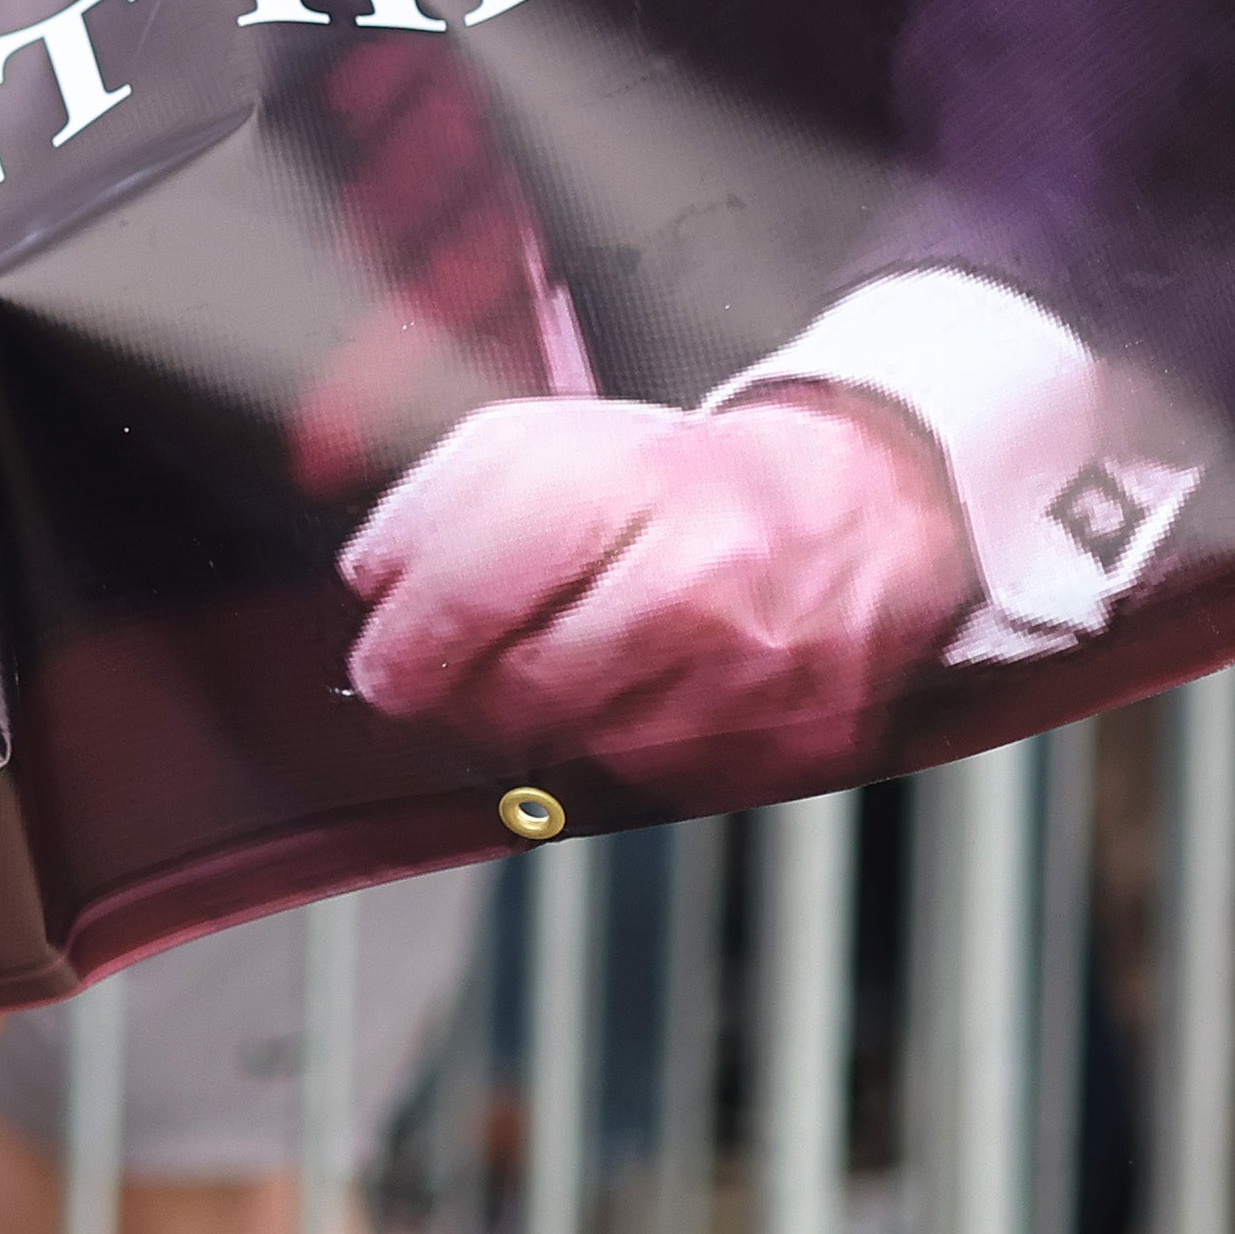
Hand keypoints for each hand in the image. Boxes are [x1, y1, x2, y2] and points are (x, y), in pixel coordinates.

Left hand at [337, 391, 979, 798]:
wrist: (860, 499)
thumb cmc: (687, 476)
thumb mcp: (553, 441)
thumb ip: (443, 501)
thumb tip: (374, 582)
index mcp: (637, 483)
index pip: (479, 589)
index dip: (408, 645)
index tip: (383, 667)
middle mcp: (706, 580)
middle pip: (526, 692)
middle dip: (473, 694)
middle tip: (465, 675)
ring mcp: (763, 673)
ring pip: (591, 755)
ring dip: (555, 728)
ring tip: (577, 666)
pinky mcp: (804, 745)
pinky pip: (669, 792)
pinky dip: (636, 759)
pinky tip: (649, 698)